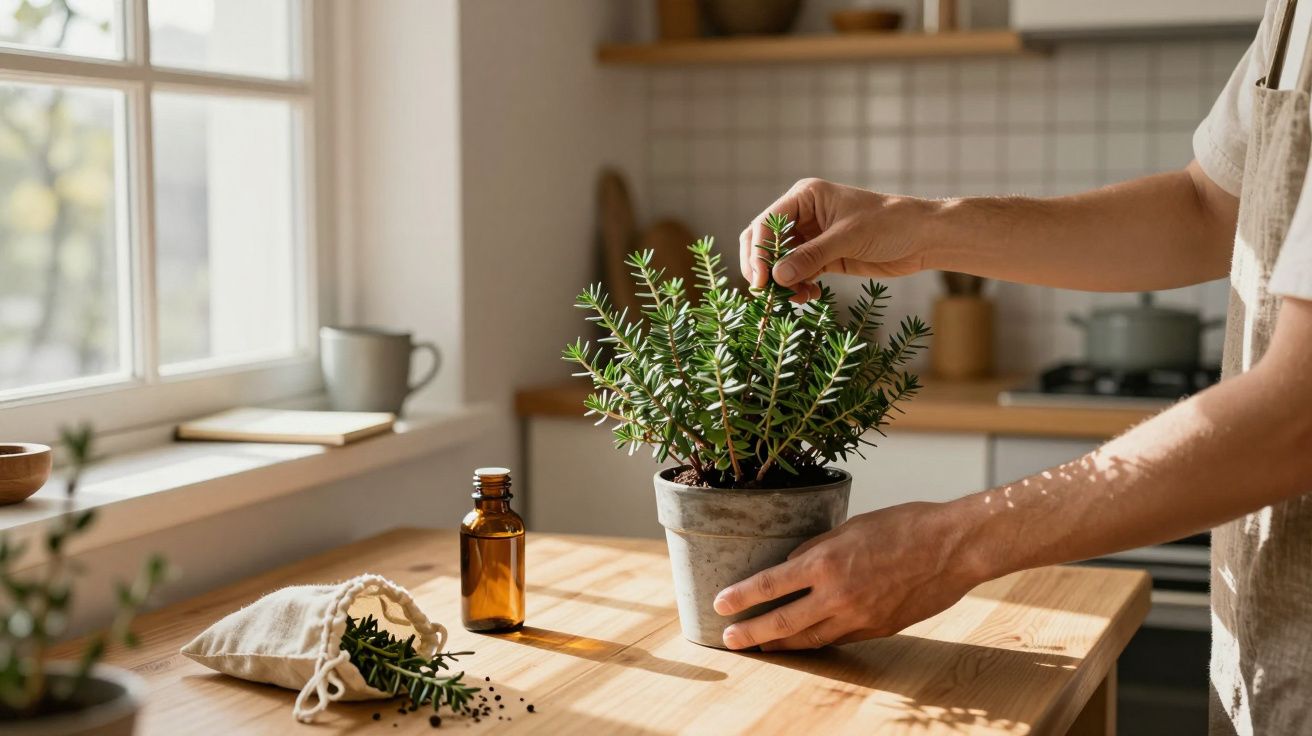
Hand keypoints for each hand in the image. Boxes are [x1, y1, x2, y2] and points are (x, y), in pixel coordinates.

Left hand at [713, 502, 982, 650]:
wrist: (954, 548)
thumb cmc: (905, 526)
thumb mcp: (851, 527)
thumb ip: (818, 548)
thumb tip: (791, 564)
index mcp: (827, 562)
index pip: (770, 585)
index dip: (741, 597)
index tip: (719, 604)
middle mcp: (838, 595)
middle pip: (783, 622)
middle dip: (751, 633)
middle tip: (728, 640)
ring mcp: (859, 617)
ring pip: (810, 638)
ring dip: (781, 643)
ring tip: (760, 645)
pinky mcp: (879, 629)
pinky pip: (839, 638)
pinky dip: (817, 640)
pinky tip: (804, 640)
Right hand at [739, 178, 931, 301]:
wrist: (922, 238)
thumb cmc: (889, 224)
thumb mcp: (848, 238)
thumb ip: (811, 256)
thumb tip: (777, 276)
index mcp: (805, 197)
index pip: (767, 224)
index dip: (758, 252)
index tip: (761, 280)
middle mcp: (803, 215)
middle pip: (766, 243)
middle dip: (764, 268)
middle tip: (767, 294)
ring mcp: (812, 237)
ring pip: (780, 262)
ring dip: (782, 282)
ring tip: (796, 298)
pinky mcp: (823, 257)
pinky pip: (798, 274)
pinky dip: (798, 287)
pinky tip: (809, 296)